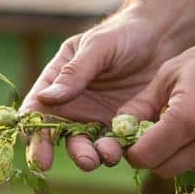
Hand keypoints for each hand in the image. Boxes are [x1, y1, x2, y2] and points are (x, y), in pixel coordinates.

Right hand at [21, 10, 176, 170]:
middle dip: (67, 153)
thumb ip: (74, 73)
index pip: (35, 112)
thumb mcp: (97, 47)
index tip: (40, 157)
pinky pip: (112, 145)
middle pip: (57, 136)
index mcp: (55, 83)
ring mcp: (94, 118)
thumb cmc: (123, 33)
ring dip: (91, 155)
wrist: (160, 37)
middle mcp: (71, 105)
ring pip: (85, 145)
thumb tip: (47, 98)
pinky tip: (123, 151)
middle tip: (81, 160)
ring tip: (104, 156)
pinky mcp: (119, 127)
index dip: (34, 136)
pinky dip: (116, 152)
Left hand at [120, 30, 194, 177]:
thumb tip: (115, 131)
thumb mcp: (168, 75)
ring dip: (175, 155)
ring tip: (181, 127)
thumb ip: (138, 106)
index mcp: (189, 117)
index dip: (134, 150)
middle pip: (163, 169)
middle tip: (153, 135)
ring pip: (184, 170)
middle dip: (152, 156)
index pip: (146, 157)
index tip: (133, 139)